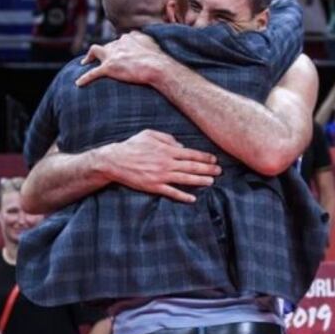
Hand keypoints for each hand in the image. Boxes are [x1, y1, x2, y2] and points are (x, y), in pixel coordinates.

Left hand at [76, 32, 169, 87]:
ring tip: (85, 63)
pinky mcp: (109, 67)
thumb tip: (149, 45)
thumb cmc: (161, 60)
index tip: (118, 52)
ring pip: (95, 51)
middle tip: (101, 59)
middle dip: (104, 52)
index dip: (118, 47)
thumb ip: (147, 41)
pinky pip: (92, 73)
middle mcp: (119, 43)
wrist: (159, 67)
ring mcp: (113, 55)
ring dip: (89, 57)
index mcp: (130, 37)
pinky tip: (78, 83)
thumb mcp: (154, 43)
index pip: (120, 40)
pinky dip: (85, 78)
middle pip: (107, 45)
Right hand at [103, 130, 221, 202]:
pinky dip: (182, 196)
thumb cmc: (132, 146)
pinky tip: (192, 198)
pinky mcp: (154, 187)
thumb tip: (182, 146)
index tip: (214, 159)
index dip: (204, 157)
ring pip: (185, 179)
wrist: (115, 161)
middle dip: (207, 169)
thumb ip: (167, 138)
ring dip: (200, 181)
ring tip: (211, 182)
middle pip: (192, 167)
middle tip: (219, 171)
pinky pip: (171, 192)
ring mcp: (161, 176)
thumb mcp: (150, 135)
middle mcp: (166, 163)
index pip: (191, 154)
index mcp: (167, 150)